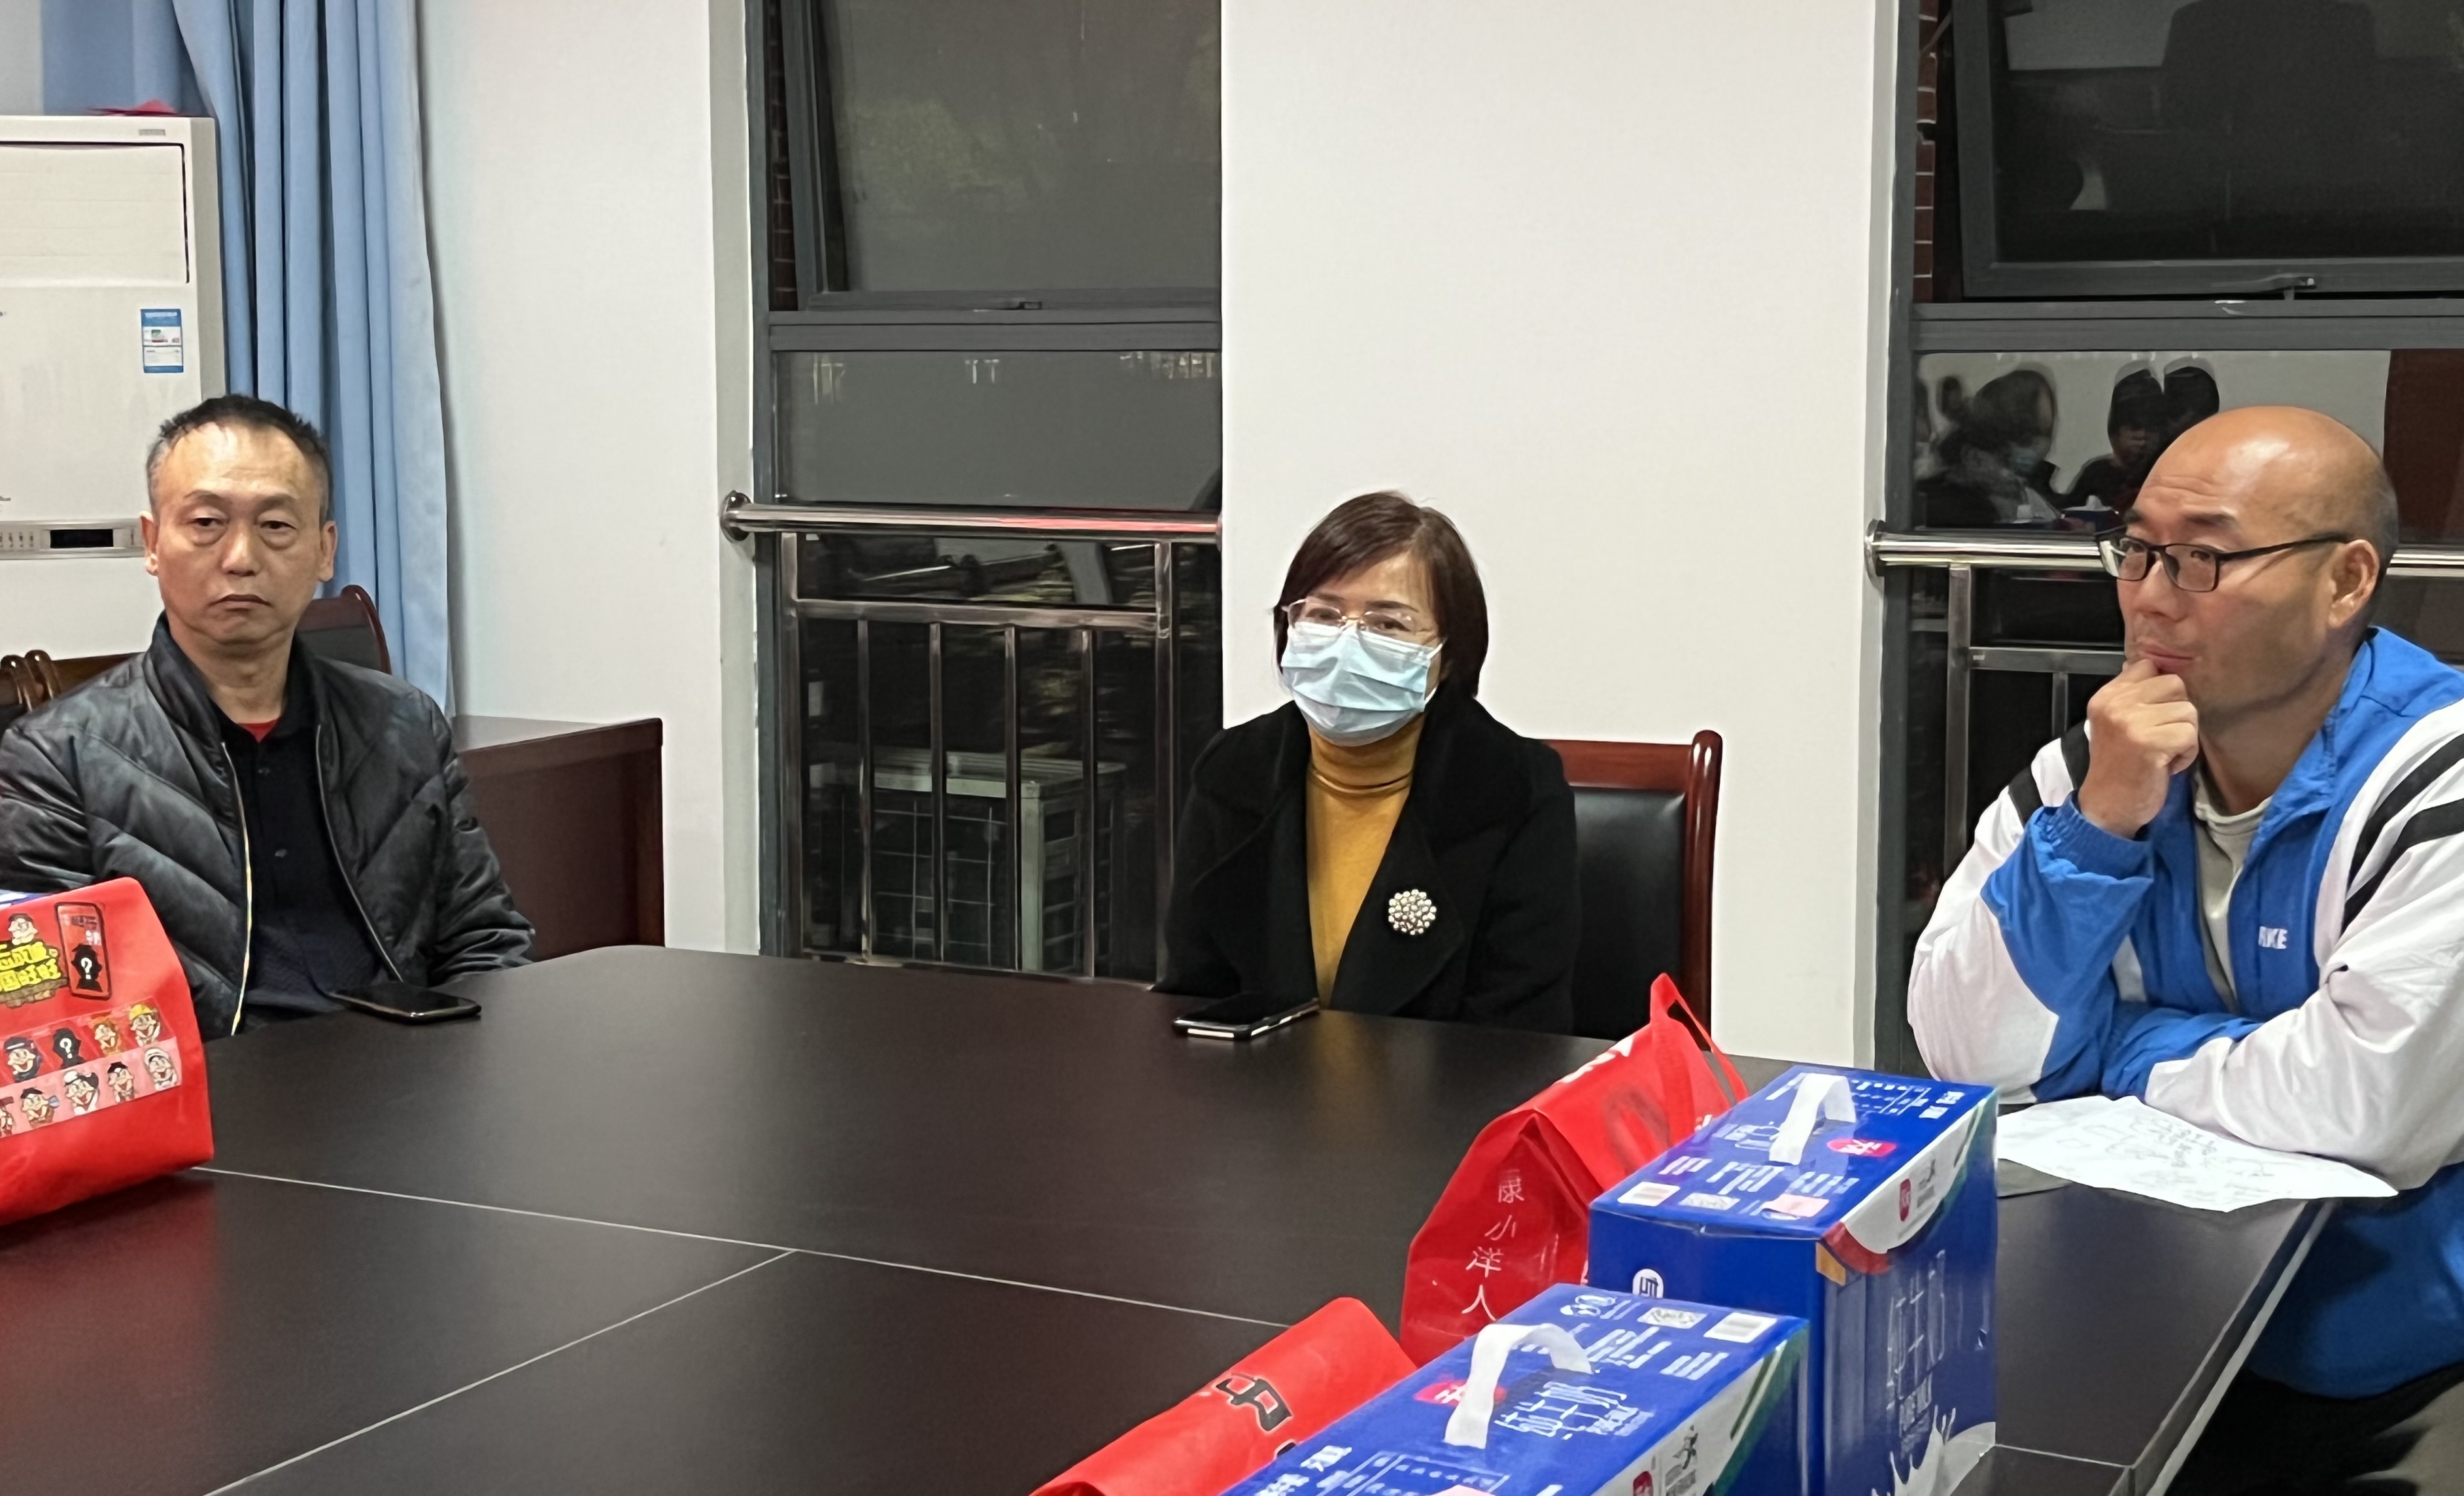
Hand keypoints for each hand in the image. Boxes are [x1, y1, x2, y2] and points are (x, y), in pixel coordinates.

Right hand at [2075, 659, 2199, 837]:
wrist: (2108, 806)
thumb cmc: (2121, 766)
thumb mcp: (2116, 721)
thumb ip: (2134, 696)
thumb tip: (2161, 670)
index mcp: (2106, 696)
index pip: (2148, 666)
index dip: (2161, 691)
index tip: (2152, 716)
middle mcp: (2115, 704)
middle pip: (2175, 684)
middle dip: (2177, 712)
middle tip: (2160, 737)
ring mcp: (2131, 722)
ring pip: (2188, 710)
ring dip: (2184, 735)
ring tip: (2162, 752)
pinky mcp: (2150, 743)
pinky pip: (2190, 735)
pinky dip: (2186, 754)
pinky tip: (2166, 765)